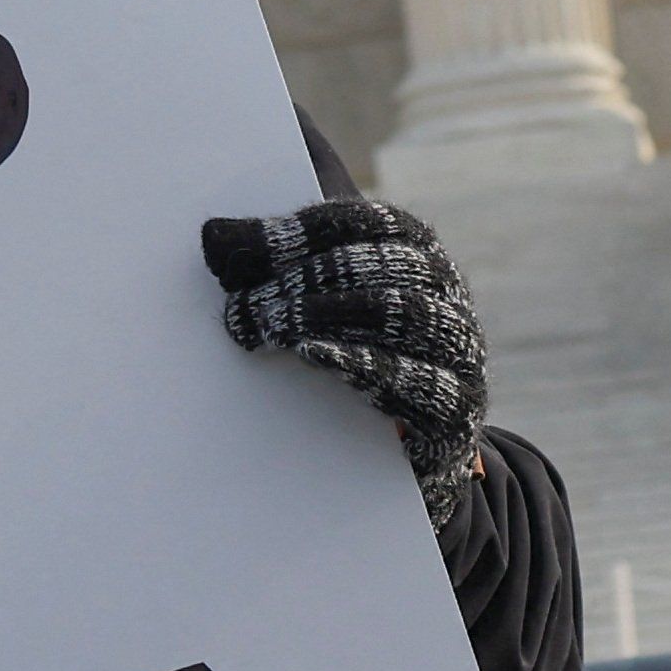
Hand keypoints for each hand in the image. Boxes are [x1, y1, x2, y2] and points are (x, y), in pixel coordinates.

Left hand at [200, 198, 489, 508]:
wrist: (414, 449)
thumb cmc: (359, 353)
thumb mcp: (318, 301)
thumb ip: (272, 263)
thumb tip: (211, 236)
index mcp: (416, 251)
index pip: (368, 221)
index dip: (303, 231)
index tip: (240, 247)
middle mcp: (446, 293)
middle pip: (384, 267)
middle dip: (306, 278)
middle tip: (243, 302)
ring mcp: (459, 350)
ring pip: (408, 316)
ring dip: (333, 314)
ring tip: (276, 324)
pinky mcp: (458, 409)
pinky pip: (422, 382)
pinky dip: (366, 365)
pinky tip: (314, 357)